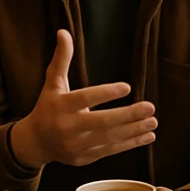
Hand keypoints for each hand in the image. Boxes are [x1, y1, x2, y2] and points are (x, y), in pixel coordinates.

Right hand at [10, 30, 156, 168]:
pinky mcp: (85, 158)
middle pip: (102, 122)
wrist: (36, 142)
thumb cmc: (48, 106)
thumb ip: (61, 59)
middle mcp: (69, 127)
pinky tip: (147, 136)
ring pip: (109, 138)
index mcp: (61, 106)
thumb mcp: (52, 82)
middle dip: (128, 116)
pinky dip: (130, 144)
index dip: (106, 93)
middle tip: (150, 107)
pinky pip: (110, 150)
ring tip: (153, 121)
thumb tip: (64, 32)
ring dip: (134, 130)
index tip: (127, 87)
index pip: (86, 98)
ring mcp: (77, 145)